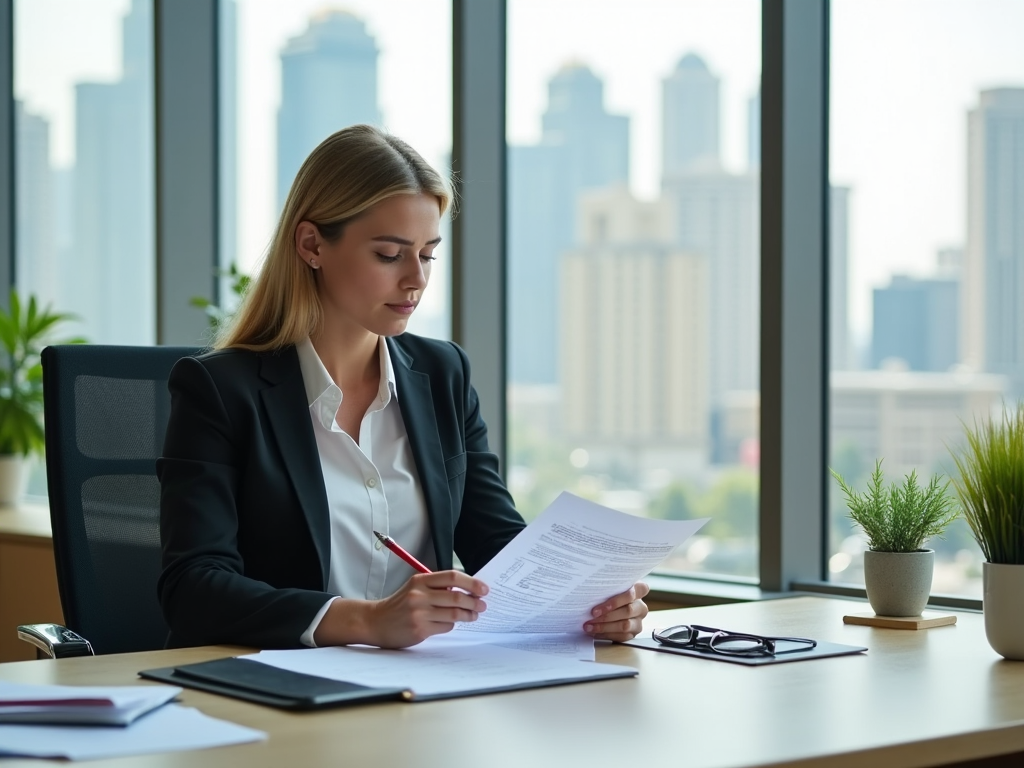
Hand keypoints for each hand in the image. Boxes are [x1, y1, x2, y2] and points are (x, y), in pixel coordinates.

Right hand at [365, 570, 488, 648]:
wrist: (376, 622)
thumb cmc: (399, 604)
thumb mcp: (414, 588)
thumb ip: (436, 587)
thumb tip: (466, 589)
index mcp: (420, 580)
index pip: (452, 577)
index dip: (471, 582)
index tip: (483, 588)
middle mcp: (419, 595)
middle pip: (456, 596)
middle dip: (474, 601)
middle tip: (482, 605)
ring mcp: (419, 613)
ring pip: (454, 614)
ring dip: (468, 615)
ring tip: (474, 615)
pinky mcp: (420, 629)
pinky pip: (445, 627)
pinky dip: (453, 625)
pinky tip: (453, 623)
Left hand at [583, 582, 649, 641]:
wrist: (614, 606)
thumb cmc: (611, 594)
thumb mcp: (611, 587)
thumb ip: (607, 589)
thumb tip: (590, 592)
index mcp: (639, 590)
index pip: (633, 593)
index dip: (616, 600)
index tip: (599, 606)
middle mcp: (641, 607)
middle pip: (628, 610)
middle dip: (607, 614)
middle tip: (592, 615)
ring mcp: (638, 621)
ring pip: (625, 625)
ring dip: (605, 626)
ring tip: (590, 626)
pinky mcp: (633, 633)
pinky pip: (621, 636)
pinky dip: (606, 634)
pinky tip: (595, 632)